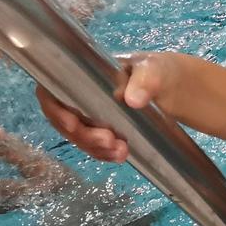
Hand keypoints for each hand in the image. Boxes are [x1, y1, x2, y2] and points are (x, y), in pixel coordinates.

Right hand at [34, 53, 172, 162]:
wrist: (173, 88)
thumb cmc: (159, 70)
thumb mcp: (155, 69)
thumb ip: (145, 80)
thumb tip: (131, 99)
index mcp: (84, 73)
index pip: (52, 90)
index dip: (54, 109)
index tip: (73, 124)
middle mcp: (81, 94)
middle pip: (64, 119)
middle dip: (83, 135)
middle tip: (109, 141)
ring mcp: (90, 114)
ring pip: (78, 136)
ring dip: (94, 148)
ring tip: (120, 152)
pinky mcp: (102, 129)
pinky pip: (93, 145)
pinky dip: (104, 154)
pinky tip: (120, 156)